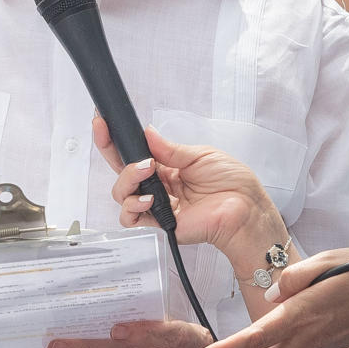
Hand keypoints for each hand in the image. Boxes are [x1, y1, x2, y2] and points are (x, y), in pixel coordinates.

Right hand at [96, 117, 287, 280]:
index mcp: (166, 167)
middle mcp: (157, 185)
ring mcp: (156, 205)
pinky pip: (131, 218)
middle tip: (109, 136)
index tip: (103, 122)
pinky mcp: (158, 224)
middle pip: (120, 171)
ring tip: (147, 168)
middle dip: (109, 151)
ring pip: (121, 193)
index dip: (116, 139)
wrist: (245, 209)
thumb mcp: (200, 155)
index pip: (134, 153)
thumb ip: (169, 149)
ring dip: (127, 177)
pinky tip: (147, 197)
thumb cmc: (232, 183)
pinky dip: (132, 205)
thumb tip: (146, 133)